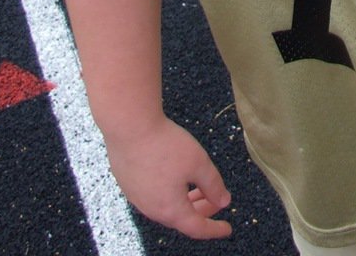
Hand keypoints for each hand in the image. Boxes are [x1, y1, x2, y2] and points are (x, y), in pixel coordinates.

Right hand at [105, 115, 231, 238]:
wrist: (129, 126)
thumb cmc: (165, 145)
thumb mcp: (199, 163)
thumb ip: (213, 185)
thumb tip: (224, 201)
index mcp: (170, 209)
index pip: (197, 228)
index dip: (214, 229)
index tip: (227, 228)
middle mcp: (151, 209)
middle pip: (181, 217)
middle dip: (202, 210)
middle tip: (217, 201)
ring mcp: (137, 196)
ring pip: (167, 205)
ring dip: (186, 200)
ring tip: (200, 187)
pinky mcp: (128, 182)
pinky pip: (153, 194)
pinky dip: (170, 192)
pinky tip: (176, 176)